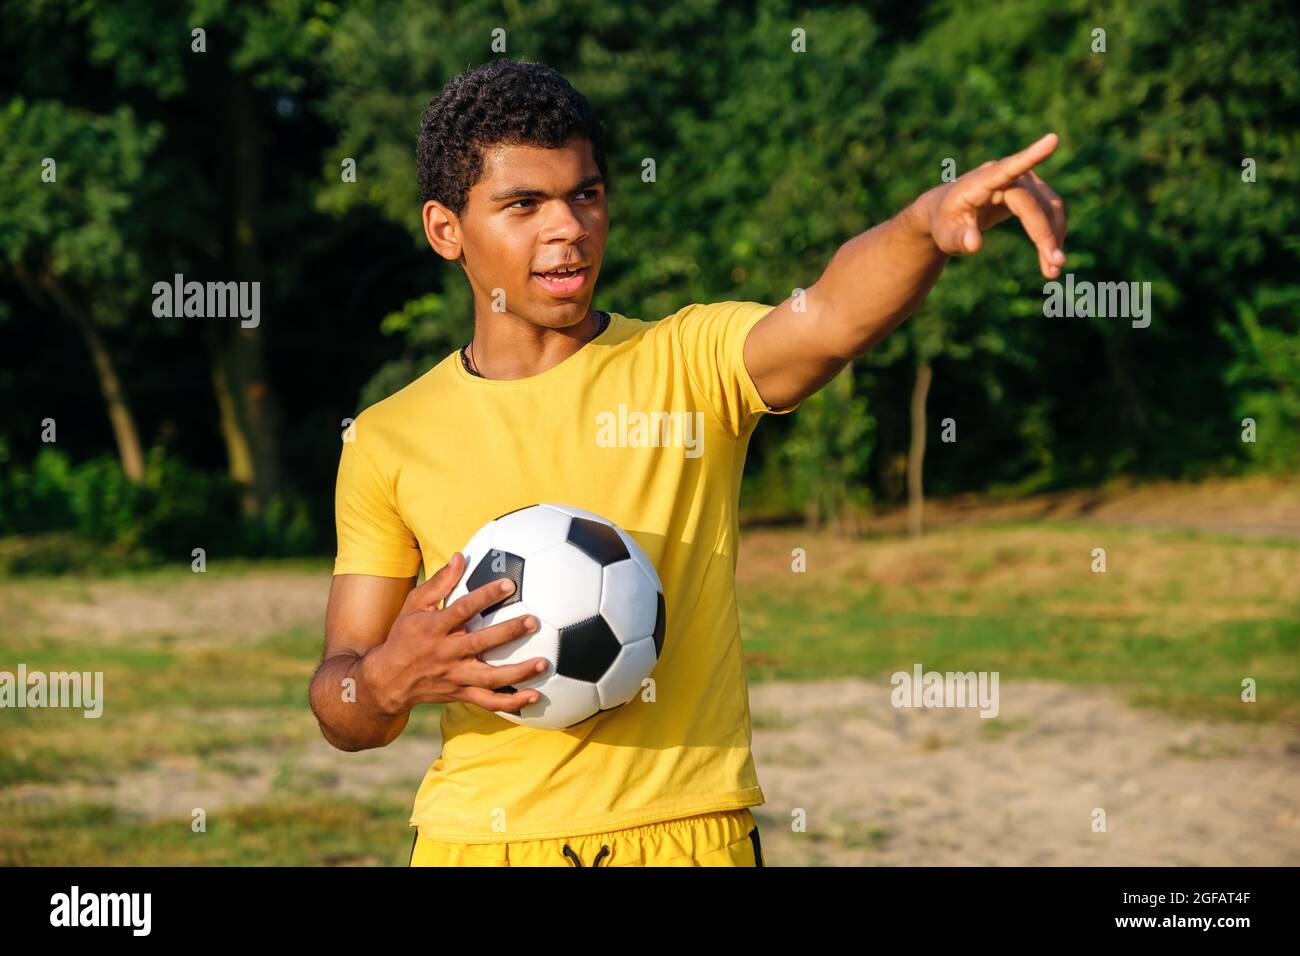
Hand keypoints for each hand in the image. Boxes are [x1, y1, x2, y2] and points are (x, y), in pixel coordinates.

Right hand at [360, 552, 548, 715]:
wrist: (388, 680)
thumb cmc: (404, 636)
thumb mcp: (414, 605)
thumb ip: (439, 583)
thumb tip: (460, 557)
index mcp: (434, 628)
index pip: (462, 609)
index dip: (485, 596)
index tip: (509, 584)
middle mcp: (446, 654)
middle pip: (480, 644)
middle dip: (507, 633)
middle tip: (533, 621)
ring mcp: (455, 677)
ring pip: (490, 678)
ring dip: (518, 672)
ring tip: (544, 662)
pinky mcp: (461, 694)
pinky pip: (488, 702)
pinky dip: (511, 703)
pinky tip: (535, 696)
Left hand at [922, 132, 1066, 278]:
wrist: (946, 214)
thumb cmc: (944, 223)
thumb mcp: (946, 236)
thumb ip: (958, 238)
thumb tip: (974, 244)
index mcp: (981, 181)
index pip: (1009, 168)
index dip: (1031, 156)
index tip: (1052, 140)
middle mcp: (1006, 176)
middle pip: (1035, 204)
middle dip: (1046, 235)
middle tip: (1053, 269)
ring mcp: (1022, 180)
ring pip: (1049, 207)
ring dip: (1055, 237)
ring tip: (1052, 271)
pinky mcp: (1031, 191)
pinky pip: (1049, 211)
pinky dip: (1053, 234)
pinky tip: (1049, 259)